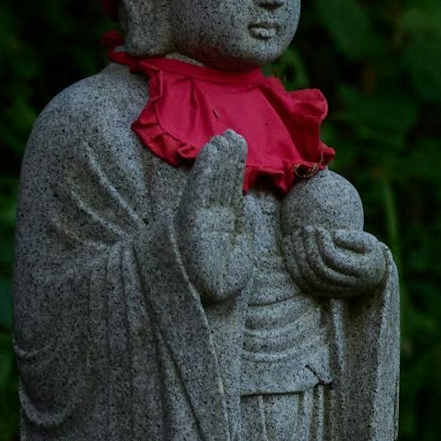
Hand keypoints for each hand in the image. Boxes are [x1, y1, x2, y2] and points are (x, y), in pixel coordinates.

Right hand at [173, 134, 254, 300]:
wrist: (204, 307)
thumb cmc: (222, 285)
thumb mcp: (243, 255)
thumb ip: (247, 230)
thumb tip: (250, 207)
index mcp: (224, 225)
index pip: (230, 190)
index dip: (234, 169)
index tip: (238, 146)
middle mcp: (211, 218)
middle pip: (221, 182)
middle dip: (228, 159)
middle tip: (234, 133)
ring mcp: (200, 218)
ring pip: (211, 182)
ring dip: (218, 159)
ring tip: (226, 137)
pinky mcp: (191, 220)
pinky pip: (200, 190)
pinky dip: (206, 170)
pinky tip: (213, 152)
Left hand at [289, 226, 389, 296]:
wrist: (370, 272)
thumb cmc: (368, 252)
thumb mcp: (369, 242)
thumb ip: (353, 238)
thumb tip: (334, 236)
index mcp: (361, 272)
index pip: (333, 260)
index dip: (322, 244)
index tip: (319, 229)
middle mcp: (347, 286)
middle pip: (319, 270)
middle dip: (308, 247)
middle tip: (305, 229)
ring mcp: (333, 292)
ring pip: (308, 278)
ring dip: (297, 255)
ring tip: (295, 234)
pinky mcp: (321, 292)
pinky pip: (302, 283)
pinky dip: (292, 265)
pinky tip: (288, 245)